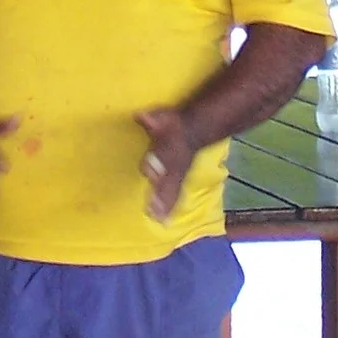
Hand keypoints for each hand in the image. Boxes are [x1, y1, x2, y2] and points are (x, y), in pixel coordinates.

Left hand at [135, 106, 198, 220]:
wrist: (196, 131)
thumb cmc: (173, 125)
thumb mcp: (163, 118)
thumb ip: (153, 119)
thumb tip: (141, 115)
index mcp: (169, 150)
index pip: (163, 159)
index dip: (156, 164)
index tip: (149, 172)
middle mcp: (173, 166)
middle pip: (167, 181)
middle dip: (160, 194)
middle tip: (152, 210)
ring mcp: (177, 176)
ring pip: (173, 192)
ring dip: (166, 206)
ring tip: (159, 220)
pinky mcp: (178, 182)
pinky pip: (175, 197)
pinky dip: (170, 209)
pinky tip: (164, 222)